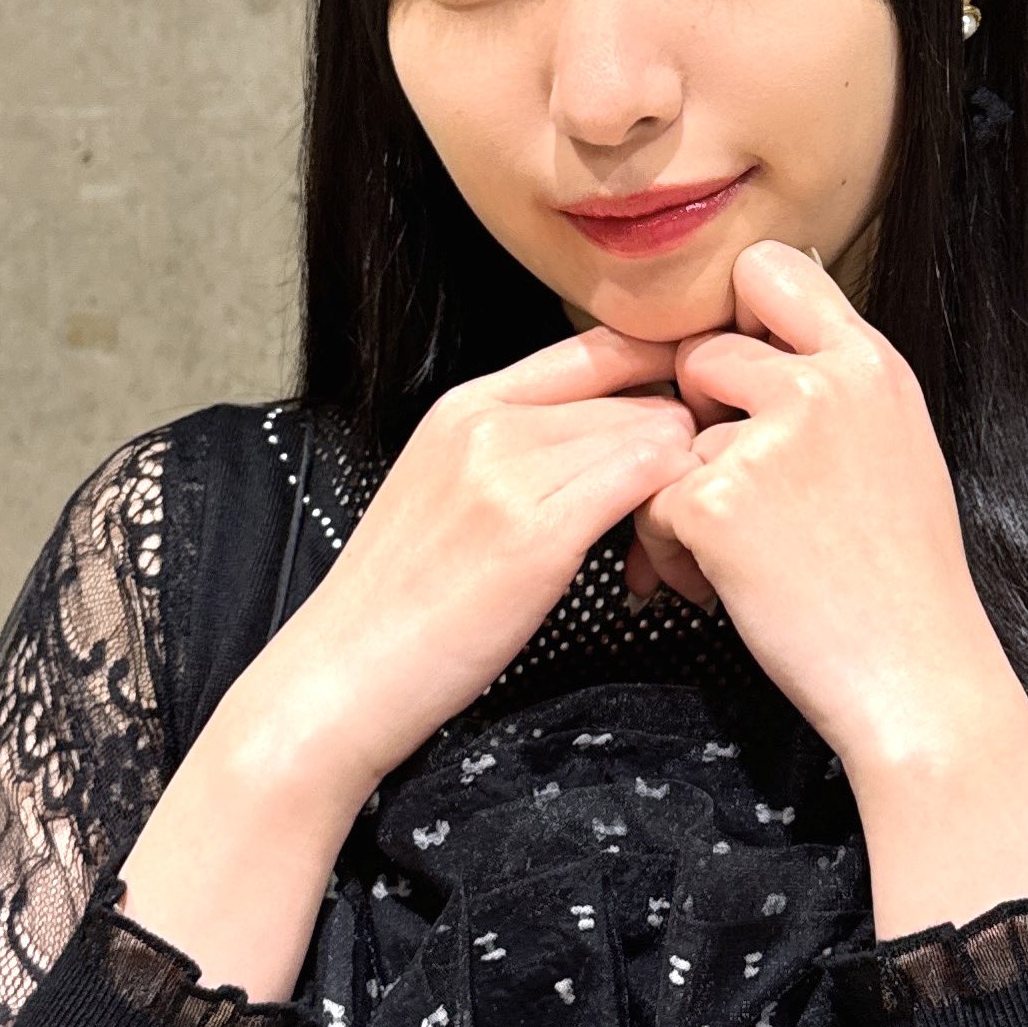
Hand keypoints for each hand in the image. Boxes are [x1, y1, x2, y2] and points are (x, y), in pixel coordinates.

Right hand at [118, 329, 697, 990]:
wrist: (338, 679)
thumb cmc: (400, 606)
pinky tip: (654, 573)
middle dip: (677, 452)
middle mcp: (488, 420)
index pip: (602, 346)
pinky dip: (673, 523)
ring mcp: (509, 471)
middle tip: (676, 522)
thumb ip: (523, 450)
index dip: (664, 379)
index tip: (689, 432)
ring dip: (682, 492)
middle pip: (639, 394)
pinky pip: (650, 483)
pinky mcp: (536, 532)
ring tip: (659, 559)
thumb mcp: (450, 492)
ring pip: (656, 434)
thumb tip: (613, 441)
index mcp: (467, 403)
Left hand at [630, 245, 1027, 934]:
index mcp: (871, 365)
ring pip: (672, 434)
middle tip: (732, 485)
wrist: (916, 676)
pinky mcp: (716, 500)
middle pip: (703, 350)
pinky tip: (718, 589)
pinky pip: (651, 502)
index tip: (736, 374)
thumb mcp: (896, 447)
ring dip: (681, 494)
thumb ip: (835, 387)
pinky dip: (668, 551)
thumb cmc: (903, 581)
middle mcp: (822, 385)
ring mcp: (768, 439)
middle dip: (697, 416)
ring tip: (732, 558)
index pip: (771, 270)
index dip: (737, 315)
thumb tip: (759, 342)